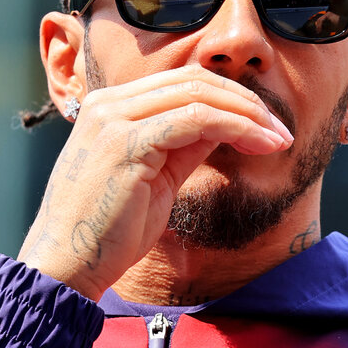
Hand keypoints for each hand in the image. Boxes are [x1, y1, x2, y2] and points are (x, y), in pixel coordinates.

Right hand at [19, 65, 292, 298]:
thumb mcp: (157, 176)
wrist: (66, 267)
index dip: (233, 97)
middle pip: (196, 80)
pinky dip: (236, 128)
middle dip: (247, 102)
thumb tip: (227, 125)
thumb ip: (185, 145)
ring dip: (250, 115)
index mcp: (111, 106)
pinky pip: (196, 120)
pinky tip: (261, 146)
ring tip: (279, 139)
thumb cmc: (110, 230)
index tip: (268, 125)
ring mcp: (113, 119)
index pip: (184, 81)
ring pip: (201, 95)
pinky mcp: (125, 142)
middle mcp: (109, 103)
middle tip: (282, 130)